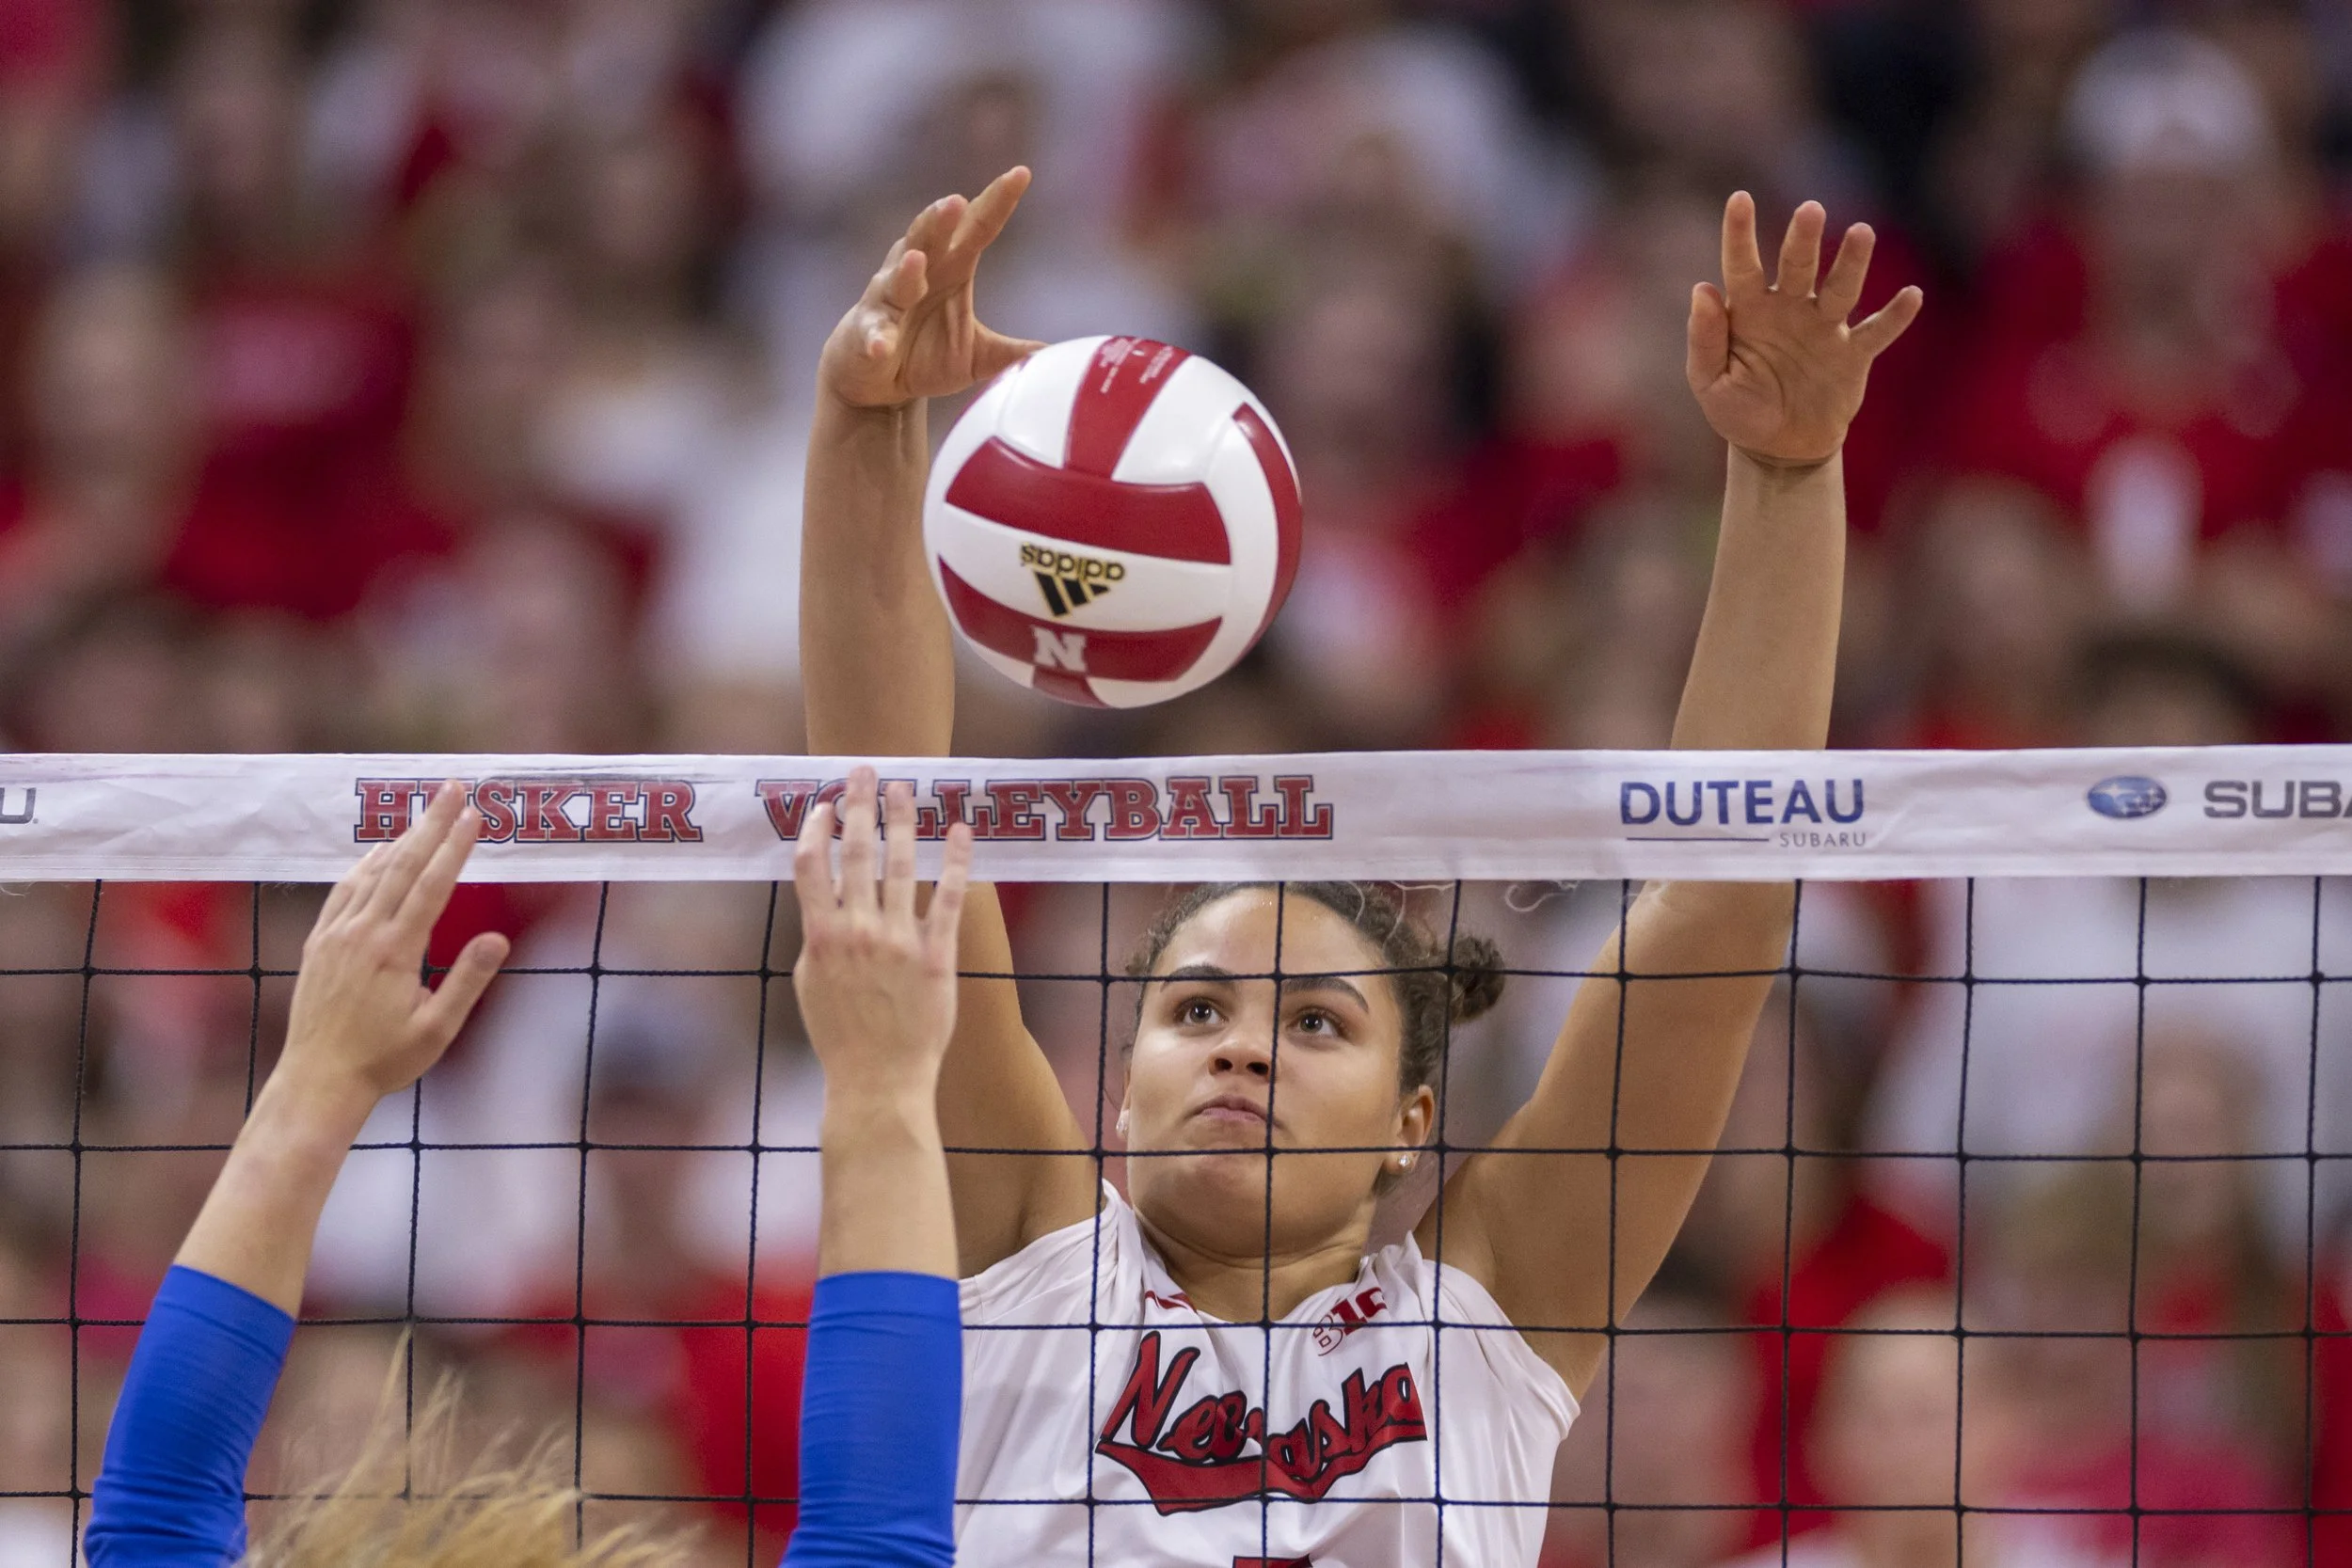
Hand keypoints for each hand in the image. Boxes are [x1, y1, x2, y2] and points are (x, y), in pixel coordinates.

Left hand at [279, 783, 508, 1109]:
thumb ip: (467, 981)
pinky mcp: (319, 944)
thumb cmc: (384, 1060)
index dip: (455, 847)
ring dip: (400, 839)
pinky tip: (377, 856)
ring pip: (371, 873)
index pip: (432, 885)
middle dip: (431, 824)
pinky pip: (343, 891)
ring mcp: (336, 935)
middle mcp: (362, 933)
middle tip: (452, 789)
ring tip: (424, 814)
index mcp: (395, 951)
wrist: (317, 1079)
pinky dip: (364, 866)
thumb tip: (499, 939)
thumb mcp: (438, 1030)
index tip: (474, 815)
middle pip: (402, 865)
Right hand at [792, 769, 973, 1096]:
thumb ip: (816, 938)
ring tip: (905, 789)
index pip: (812, 864)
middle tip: (864, 770)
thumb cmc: (840, 1037)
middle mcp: (858, 931)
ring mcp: (899, 941)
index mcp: (821, 937)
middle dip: (859, 805)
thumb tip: (820, 901)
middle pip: (857, 852)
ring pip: (902, 866)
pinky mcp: (936, 956)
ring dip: (902, 820)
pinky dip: (956, 862)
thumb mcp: (811, 984)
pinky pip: (950, 899)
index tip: (824, 803)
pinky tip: (959, 831)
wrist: (878, 1081)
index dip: (816, 826)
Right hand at [818, 167, 1047, 410]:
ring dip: (907, 270)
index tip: (1021, 174)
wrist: (874, 378)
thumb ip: (1009, 353)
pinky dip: (878, 337)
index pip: (978, 227)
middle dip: (939, 220)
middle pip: (929, 238)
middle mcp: (919, 272)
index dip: (997, 201)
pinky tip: (883, 346)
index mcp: (953, 267)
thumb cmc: (926, 355)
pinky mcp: (868, 332)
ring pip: (896, 278)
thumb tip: (1051, 357)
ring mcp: (889, 300)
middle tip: (956, 201)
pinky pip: (874, 333)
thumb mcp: (975, 357)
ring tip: (918, 260)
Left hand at [1686, 193, 1922, 466]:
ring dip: (1851, 262)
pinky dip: (1894, 316)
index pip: (1742, 265)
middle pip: (1798, 266)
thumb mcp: (1710, 383)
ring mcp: (1824, 328)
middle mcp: (1789, 308)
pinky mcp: (1853, 354)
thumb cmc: (1739, 409)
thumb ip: (1704, 339)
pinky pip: (1876, 331)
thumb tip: (1702, 289)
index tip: (1739, 199)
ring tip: (1862, 232)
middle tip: (1811, 210)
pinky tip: (1911, 296)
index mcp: (1749, 311)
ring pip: (1840, 288)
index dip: (1740, 234)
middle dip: (1804, 239)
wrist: (1779, 448)